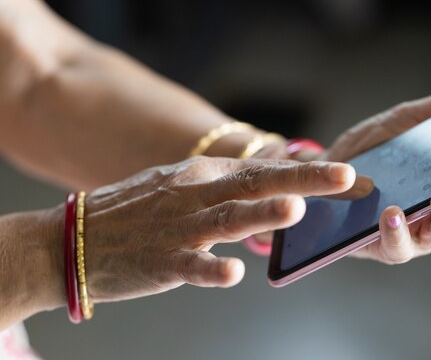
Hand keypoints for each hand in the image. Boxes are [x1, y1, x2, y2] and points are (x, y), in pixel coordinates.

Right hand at [58, 157, 356, 302]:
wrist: (71, 238)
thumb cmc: (134, 212)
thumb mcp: (180, 186)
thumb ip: (225, 188)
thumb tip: (276, 189)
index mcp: (201, 174)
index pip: (262, 167)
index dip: (306, 170)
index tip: (346, 173)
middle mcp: (193, 194)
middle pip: (255, 184)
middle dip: (303, 180)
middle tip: (345, 178)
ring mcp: (177, 228)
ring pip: (226, 219)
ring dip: (261, 215)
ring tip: (295, 212)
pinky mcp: (159, 262)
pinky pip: (190, 266)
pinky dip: (211, 270)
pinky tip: (233, 274)